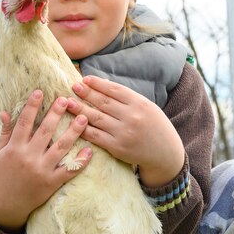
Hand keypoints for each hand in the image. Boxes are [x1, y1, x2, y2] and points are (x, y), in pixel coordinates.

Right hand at [0, 90, 91, 231]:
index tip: (40, 92)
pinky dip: (80, 161)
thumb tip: (6, 112)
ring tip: (84, 118)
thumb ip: (5, 133)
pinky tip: (89, 151)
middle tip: (67, 99)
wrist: (4, 206)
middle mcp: (28, 157)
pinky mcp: (51, 184)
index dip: (32, 106)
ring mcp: (41, 171)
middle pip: (46, 131)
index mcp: (14, 148)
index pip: (24, 122)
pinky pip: (69, 171)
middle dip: (56, 113)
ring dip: (73, 132)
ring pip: (61, 147)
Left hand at [66, 76, 184, 186]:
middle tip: (73, 86)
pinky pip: (95, 135)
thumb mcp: (146, 107)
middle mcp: (132, 117)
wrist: (165, 154)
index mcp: (140, 104)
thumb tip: (101, 84)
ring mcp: (123, 133)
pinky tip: (74, 122)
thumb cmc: (153, 126)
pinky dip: (83, 128)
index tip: (85, 79)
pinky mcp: (116, 147)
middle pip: (103, 102)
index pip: (114, 90)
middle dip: (86, 93)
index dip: (98, 84)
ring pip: (96, 118)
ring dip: (80, 109)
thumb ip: (126, 98)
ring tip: (68, 102)